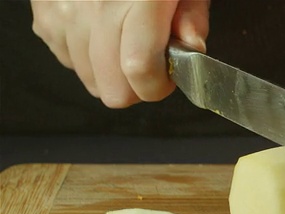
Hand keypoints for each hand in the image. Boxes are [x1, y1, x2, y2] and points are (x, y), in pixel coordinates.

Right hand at [31, 0, 209, 107]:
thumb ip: (192, 16)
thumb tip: (192, 47)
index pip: (140, 68)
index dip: (157, 86)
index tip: (167, 78)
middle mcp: (97, 6)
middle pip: (112, 88)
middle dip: (136, 87)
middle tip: (149, 63)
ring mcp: (65, 11)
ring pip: (89, 79)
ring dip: (110, 71)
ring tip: (124, 41)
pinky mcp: (45, 12)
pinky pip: (66, 59)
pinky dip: (85, 55)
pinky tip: (101, 32)